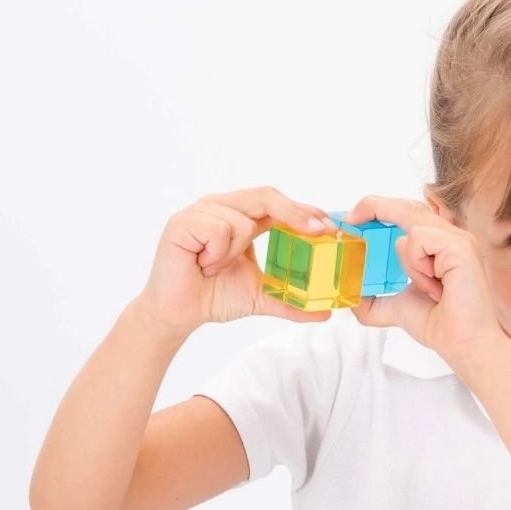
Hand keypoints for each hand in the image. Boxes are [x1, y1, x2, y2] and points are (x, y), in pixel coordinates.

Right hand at [136, 186, 337, 336]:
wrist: (179, 313)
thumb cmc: (214, 296)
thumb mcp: (262, 296)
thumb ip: (292, 301)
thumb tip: (325, 313)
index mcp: (242, 217)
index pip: (278, 205)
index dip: (305, 211)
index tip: (331, 226)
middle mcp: (223, 207)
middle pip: (267, 196)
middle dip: (295, 213)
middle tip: (318, 231)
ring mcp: (202, 211)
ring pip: (241, 221)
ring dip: (236, 251)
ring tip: (217, 267)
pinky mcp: (183, 222)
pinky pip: (218, 230)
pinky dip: (217, 254)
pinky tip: (204, 265)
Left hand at [342, 196, 510, 372]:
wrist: (464, 345)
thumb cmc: (443, 326)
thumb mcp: (398, 308)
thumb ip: (375, 301)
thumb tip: (352, 300)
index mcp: (441, 245)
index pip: (408, 212)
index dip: (380, 208)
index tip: (354, 219)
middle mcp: (452, 236)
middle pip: (407, 205)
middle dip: (374, 206)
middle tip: (350, 221)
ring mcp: (458, 239)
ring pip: (411, 225)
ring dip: (408, 260)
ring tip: (428, 288)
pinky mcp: (460, 246)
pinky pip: (419, 238)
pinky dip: (417, 264)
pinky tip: (435, 285)